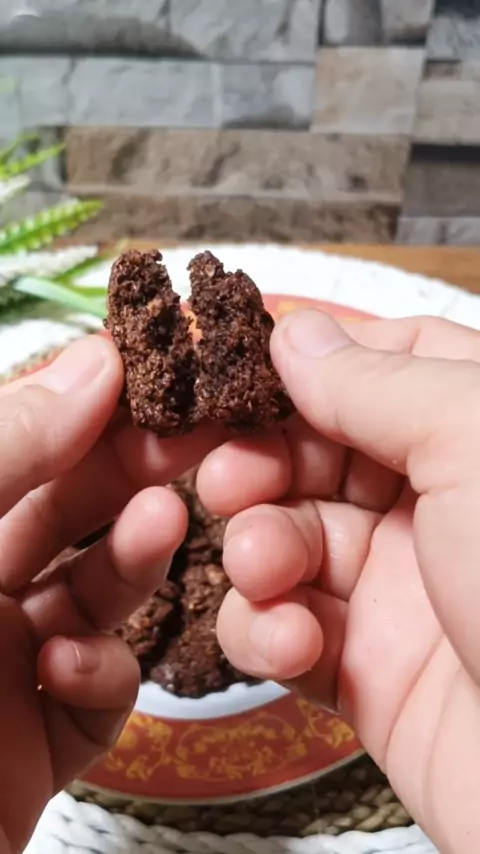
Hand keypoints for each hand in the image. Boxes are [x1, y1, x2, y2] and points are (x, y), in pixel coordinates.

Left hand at [0, 335, 219, 853]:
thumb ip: (8, 448)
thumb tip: (95, 364)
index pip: (22, 443)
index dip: (87, 401)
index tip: (155, 370)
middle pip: (68, 509)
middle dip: (131, 467)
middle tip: (195, 437)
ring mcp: (4, 668)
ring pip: (95, 594)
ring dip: (134, 556)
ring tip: (166, 520)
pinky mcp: (39, 742)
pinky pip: (94, 690)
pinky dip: (100, 672)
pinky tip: (70, 668)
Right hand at [198, 311, 479, 853]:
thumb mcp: (476, 442)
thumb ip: (380, 381)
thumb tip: (296, 334)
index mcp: (474, 431)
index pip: (381, 366)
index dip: (309, 366)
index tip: (241, 377)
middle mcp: (439, 505)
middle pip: (316, 455)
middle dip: (261, 464)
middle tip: (229, 480)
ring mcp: (399, 589)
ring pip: (288, 542)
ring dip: (257, 550)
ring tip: (266, 569)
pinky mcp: (367, 672)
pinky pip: (284, 632)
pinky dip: (265, 633)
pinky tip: (291, 641)